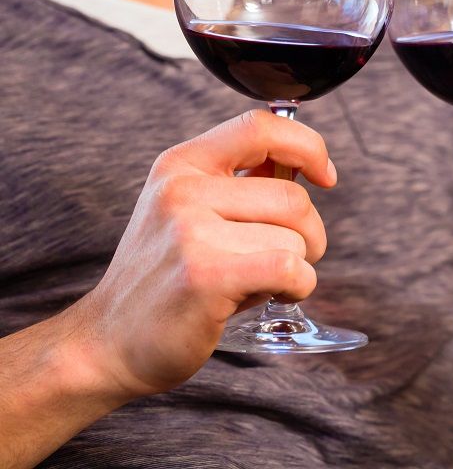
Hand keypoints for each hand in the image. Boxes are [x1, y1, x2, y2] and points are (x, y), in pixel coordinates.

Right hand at [71, 110, 335, 400]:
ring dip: (296, 266)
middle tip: (283, 257)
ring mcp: (191, 233)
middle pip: (293, 197)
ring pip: (295, 238)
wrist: (108, 344)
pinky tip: (272, 295)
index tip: (325, 175)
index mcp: (180, 165)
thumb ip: (241, 182)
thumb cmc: (165, 278)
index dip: (307, 146)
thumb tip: (304, 163)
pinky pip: (291, 268)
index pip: (260, 127)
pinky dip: (298, 286)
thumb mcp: (188, 211)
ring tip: (254, 281)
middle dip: (309, 233)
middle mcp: (182, 191)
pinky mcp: (207, 276)